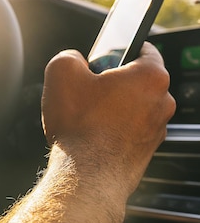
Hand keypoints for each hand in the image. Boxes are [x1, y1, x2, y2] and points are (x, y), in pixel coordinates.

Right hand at [41, 43, 175, 195]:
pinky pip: (128, 130)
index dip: (117, 48)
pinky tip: (90, 134)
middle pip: (136, 79)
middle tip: (85, 88)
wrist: (86, 175)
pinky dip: (112, 129)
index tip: (102, 56)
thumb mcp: (61, 72)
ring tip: (84, 115)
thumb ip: (69, 56)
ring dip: (111, 107)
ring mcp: (157, 129)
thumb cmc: (80, 126)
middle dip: (111, 81)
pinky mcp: (146, 150)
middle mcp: (162, 102)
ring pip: (132, 106)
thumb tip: (74, 60)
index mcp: (150, 76)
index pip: (144, 47)